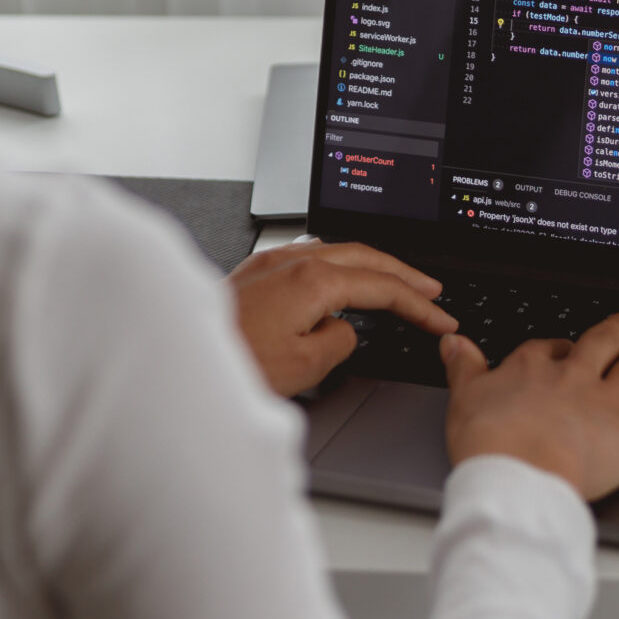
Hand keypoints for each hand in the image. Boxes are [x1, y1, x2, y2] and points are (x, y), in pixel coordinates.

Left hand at [227, 240, 457, 396]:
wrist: (178, 359)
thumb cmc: (232, 364)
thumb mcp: (305, 366)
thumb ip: (340, 341)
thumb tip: (343, 330)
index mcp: (312, 280)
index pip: (381, 287)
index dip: (418, 304)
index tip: (440, 317)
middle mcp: (290, 260)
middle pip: (364, 256)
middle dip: (403, 273)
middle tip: (431, 289)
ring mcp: (269, 262)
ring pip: (336, 251)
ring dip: (370, 265)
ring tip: (394, 282)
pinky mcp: (253, 271)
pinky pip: (310, 257)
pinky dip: (339, 266)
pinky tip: (339, 278)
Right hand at [441, 308, 618, 499]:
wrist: (515, 474)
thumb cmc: (488, 445)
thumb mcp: (463, 399)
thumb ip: (463, 369)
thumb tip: (454, 345)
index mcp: (533, 370)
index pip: (547, 350)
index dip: (556, 348)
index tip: (559, 348)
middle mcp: (576, 378)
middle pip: (603, 344)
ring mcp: (610, 402)